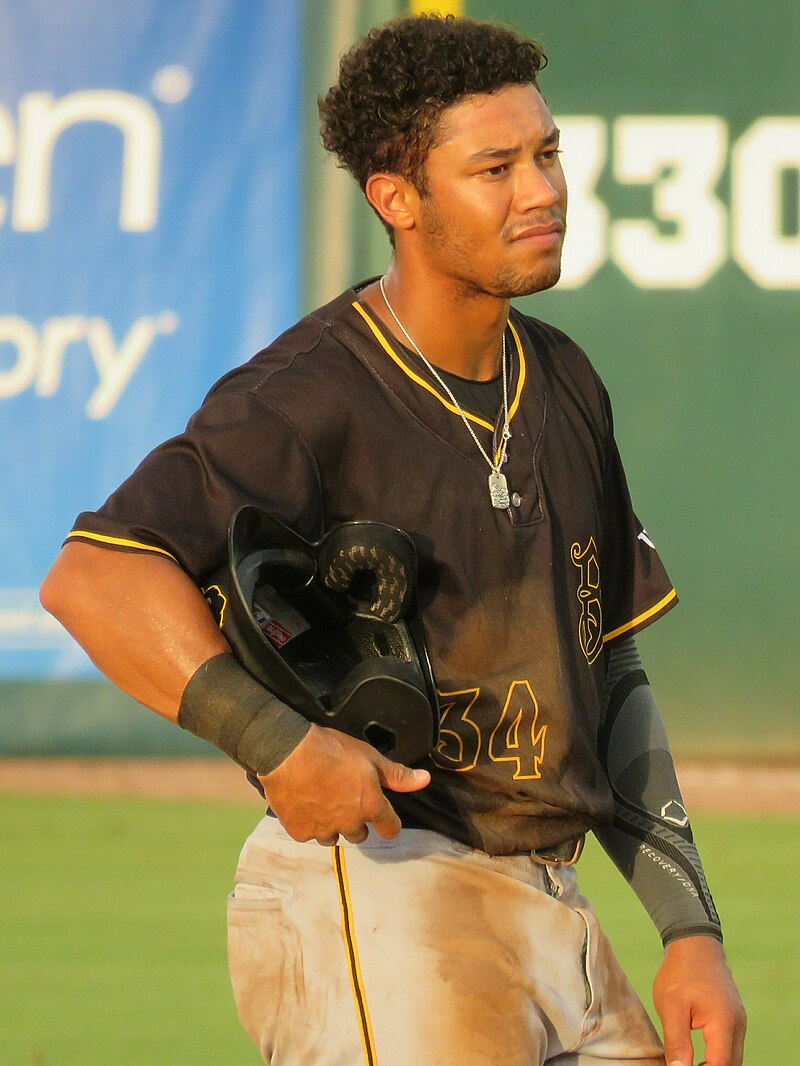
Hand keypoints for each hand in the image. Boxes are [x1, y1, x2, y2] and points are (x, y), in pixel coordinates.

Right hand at [257, 724, 429, 845]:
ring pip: (334, 837)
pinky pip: (310, 834)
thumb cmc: (332, 749)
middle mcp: (350, 823)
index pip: (390, 828)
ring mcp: (324, 830)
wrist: (287, 752)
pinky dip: (309, 823)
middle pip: (360, 834)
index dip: (388, 822)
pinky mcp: (301, 832)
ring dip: (332, 825)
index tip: (382, 816)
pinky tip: (304, 803)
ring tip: (322, 801)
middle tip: (343, 798)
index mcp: (370, 805)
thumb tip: (424, 780)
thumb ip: (397, 774)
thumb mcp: (369, 756)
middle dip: (355, 820)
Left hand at [653, 935, 745, 1065]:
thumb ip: (677, 1042)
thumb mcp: (671, 1006)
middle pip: (731, 1065)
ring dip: (715, 1064)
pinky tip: (698, 1056)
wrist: (694, 942)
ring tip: (689, 1064)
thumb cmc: (680, 971)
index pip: (720, 1065)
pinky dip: (718, 1056)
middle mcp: (737, 1025)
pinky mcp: (734, 1017)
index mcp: (724, 1023)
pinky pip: (730, 1045)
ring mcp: (738, 1021)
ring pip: (732, 1057)